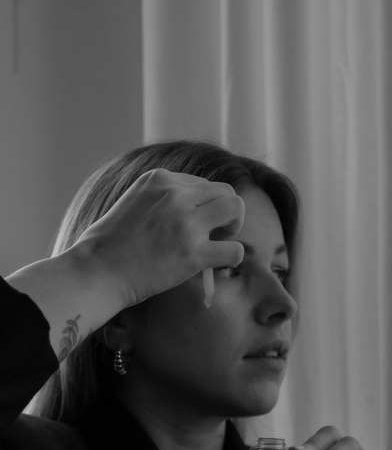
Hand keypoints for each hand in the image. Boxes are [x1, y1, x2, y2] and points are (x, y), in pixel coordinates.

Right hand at [71, 169, 244, 308]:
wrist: (97, 270)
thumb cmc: (109, 245)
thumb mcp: (134, 202)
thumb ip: (161, 199)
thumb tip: (189, 209)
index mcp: (160, 179)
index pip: (202, 183)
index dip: (204, 205)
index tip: (194, 223)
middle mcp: (176, 194)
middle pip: (225, 191)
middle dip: (226, 211)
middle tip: (216, 233)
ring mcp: (186, 222)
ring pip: (236, 208)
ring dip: (234, 226)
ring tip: (220, 243)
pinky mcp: (193, 253)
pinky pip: (235, 249)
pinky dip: (232, 257)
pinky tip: (218, 264)